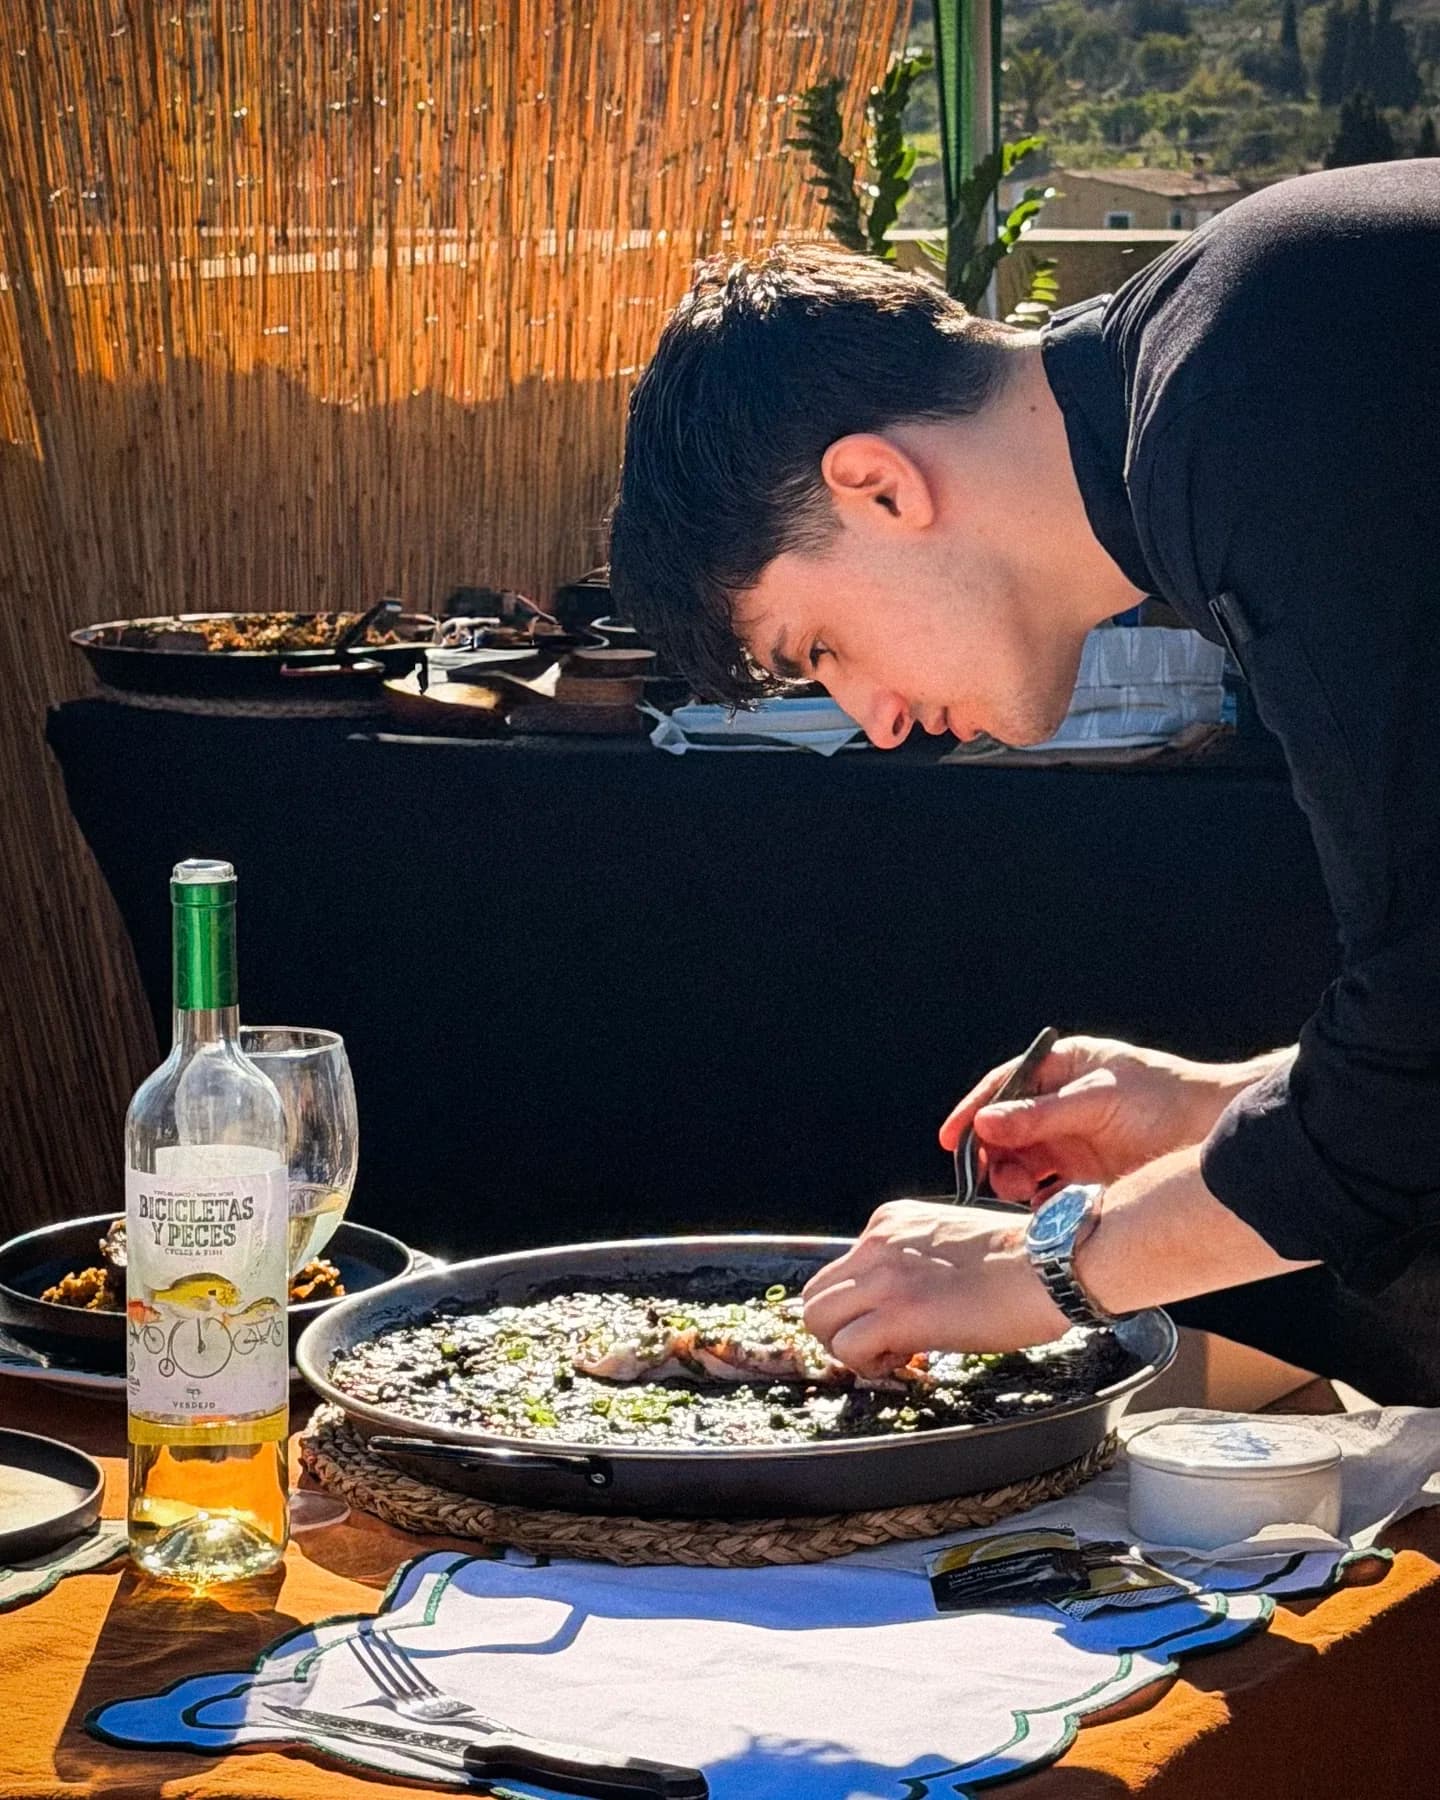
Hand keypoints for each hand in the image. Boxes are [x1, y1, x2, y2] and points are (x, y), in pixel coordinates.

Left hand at [801, 1200, 1069, 1367]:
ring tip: (891, 1352)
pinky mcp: (899, 1312)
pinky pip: (847, 1347)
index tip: (892, 1320)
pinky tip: (906, 1358)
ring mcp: (884, 1276)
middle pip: (814, 1295)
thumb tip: (901, 1301)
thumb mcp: (949, 1242)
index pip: (840, 1271)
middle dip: (839, 1328)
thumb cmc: (1019, 1261)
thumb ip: (914, 1262)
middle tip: (879, 1344)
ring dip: (847, 1347)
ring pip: (817, 1319)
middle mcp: (877, 1241)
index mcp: (889, 1222)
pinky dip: (868, 1364)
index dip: (860, 1305)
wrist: (1049, 1264)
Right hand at [939, 1035, 1291, 1204]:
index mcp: (1062, 1069)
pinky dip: (1036, 1198)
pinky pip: (1045, 1188)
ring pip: (1021, 1160)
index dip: (974, 1110)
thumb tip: (987, 1122)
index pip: (1004, 1085)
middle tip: (992, 1173)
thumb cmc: (1167, 1100)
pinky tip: (1040, 1204)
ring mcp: (1070, 1140)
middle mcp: (1060, 1104)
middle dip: (994, 1151)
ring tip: (1020, 1188)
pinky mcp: (1084, 1175)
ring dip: (1012, 1176)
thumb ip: (1041, 1116)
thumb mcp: (1098, 1101)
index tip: (952, 1138)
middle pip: (1006, 1128)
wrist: (1216, 1136)